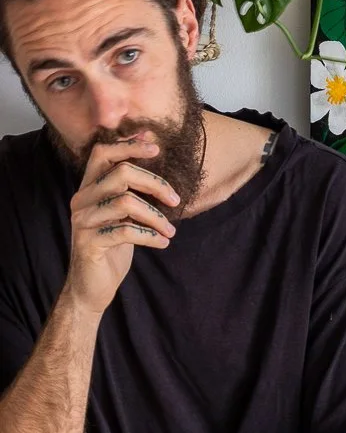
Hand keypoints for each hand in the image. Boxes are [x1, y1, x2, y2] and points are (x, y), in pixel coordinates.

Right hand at [65, 133, 178, 315]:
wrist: (92, 287)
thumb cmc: (114, 245)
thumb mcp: (123, 212)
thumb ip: (131, 188)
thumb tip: (153, 151)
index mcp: (89, 188)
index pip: (102, 153)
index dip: (129, 146)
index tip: (156, 147)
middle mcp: (81, 200)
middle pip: (121, 173)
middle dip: (155, 183)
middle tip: (176, 200)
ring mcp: (83, 221)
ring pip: (126, 202)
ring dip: (156, 216)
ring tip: (170, 230)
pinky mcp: (89, 242)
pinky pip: (126, 231)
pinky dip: (150, 235)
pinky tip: (163, 242)